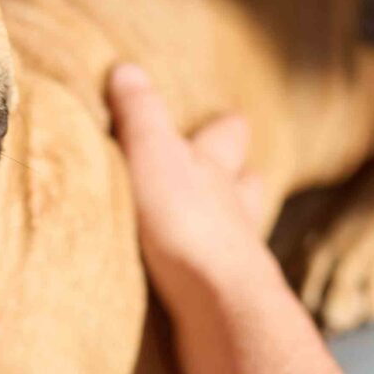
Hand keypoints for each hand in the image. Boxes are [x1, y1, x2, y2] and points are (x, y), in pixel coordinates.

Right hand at [106, 63, 283, 321]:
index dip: (224, 127)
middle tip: (230, 174)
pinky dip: (209, 276)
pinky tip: (194, 283)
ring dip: (226, 228)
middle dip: (239, 177)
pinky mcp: (225, 301)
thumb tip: (126, 68)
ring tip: (211, 230)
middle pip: (247, 184)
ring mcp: (237, 258)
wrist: (218, 305)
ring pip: (240, 232)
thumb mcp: (152, 155)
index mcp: (216, 170)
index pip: (228, 135)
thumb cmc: (186, 223)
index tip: (223, 117)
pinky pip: (220, 281)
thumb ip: (140, 114)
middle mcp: (235, 210)